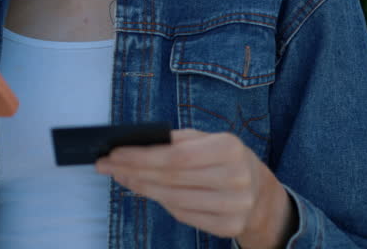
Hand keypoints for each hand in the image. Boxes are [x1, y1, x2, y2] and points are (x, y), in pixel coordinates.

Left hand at [95, 129, 294, 248]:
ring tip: (121, 177)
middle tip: (106, 166)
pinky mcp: (228, 227)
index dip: (141, 157)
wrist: (260, 191)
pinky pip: (182, 215)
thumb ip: (175, 141)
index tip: (113, 154)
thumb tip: (132, 146)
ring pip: (173, 199)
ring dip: (140, 188)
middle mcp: (236, 179)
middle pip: (171, 179)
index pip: (175, 156)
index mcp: (230, 148)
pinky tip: (143, 190)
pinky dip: (159, 202)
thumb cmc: (224, 158)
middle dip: (132, 171)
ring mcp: (235, 207)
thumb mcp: (207, 139)